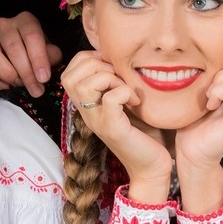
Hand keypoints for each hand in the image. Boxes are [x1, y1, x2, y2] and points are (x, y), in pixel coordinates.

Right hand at [0, 12, 64, 94]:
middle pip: (12, 46)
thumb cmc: (33, 53)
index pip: (31, 35)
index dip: (38, 58)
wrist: (15, 57)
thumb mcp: (48, 53)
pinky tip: (3, 85)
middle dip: (25, 72)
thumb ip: (51, 57)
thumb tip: (45, 70)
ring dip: (6, 73)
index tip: (44, 78)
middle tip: (34, 89)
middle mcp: (4, 25)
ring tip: (18, 84)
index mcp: (25, 21)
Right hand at [60, 51, 171, 201]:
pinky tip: (136, 102)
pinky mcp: (113, 129)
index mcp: (86, 104)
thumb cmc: (142, 133)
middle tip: (120, 80)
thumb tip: (117, 56)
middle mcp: (86, 112)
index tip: (114, 70)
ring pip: (85, 85)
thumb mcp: (125, 101)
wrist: (152, 167)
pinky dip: (125, 92)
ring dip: (110, 79)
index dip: (91, 60)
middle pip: (71, 75)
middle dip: (98, 66)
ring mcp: (97, 121)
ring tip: (126, 90)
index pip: (70, 69)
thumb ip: (116, 81)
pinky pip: (109, 99)